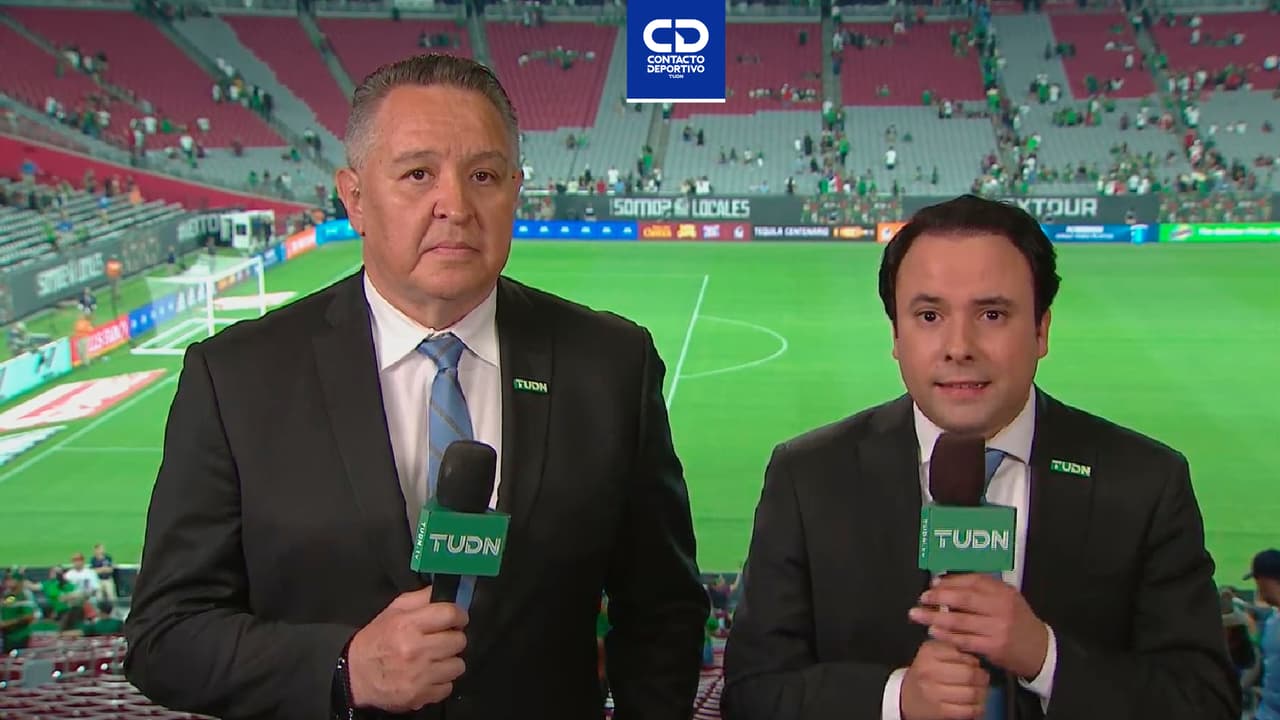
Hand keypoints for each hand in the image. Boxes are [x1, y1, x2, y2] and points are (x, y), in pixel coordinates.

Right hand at [346, 585, 468, 712]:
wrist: (356, 676)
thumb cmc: (375, 641)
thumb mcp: (392, 611)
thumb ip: (420, 598)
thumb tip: (444, 593)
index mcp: (408, 625)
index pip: (450, 614)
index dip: (458, 615)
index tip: (457, 619)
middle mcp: (415, 650)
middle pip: (459, 640)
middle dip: (453, 639)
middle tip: (441, 640)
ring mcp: (419, 675)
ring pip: (458, 665)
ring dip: (449, 662)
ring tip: (435, 659)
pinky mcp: (421, 695)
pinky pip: (448, 687)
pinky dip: (441, 682)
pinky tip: (428, 676)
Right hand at [900, 640, 989, 719]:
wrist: (906, 696)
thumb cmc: (925, 673)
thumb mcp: (932, 653)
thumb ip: (952, 646)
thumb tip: (976, 651)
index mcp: (929, 653)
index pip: (964, 656)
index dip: (974, 662)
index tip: (974, 665)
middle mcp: (928, 671)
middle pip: (970, 674)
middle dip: (981, 678)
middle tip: (981, 679)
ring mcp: (933, 692)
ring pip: (972, 693)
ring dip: (981, 694)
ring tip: (978, 691)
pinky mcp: (939, 711)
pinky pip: (969, 710)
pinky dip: (977, 708)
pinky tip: (974, 705)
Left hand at [909, 574, 1048, 679]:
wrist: (1040, 650)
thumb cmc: (1018, 622)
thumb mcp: (1008, 599)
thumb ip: (983, 591)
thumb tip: (947, 583)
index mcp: (1004, 592)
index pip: (972, 581)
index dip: (950, 582)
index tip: (933, 584)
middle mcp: (1001, 607)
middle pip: (964, 598)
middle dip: (938, 597)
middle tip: (922, 598)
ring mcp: (997, 627)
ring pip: (960, 620)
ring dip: (935, 617)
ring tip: (918, 615)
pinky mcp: (993, 647)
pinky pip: (964, 639)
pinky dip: (947, 635)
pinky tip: (934, 631)